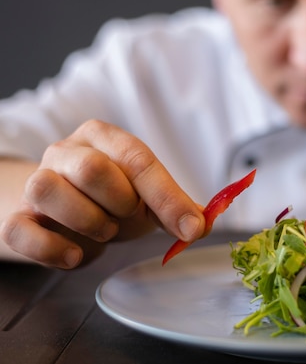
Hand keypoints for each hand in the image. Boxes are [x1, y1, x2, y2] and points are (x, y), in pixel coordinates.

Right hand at [0, 120, 204, 268]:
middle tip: (127, 217)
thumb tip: (201, 224)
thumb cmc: (109, 198)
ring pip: (48, 191)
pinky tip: (76, 254)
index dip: (167, 197)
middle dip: (121, 203)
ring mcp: (35, 183)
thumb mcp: (146, 196)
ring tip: (104, 230)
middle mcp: (65, 152)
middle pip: (92, 169)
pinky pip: (20, 232)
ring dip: (89, 222)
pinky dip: (52, 249)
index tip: (191, 228)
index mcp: (102, 137)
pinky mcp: (16, 218)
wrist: (62, 211)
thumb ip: (174, 206)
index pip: (136, 159)